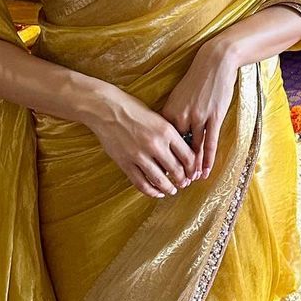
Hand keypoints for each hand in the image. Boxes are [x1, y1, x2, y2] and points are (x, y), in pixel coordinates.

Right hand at [89, 83, 194, 198]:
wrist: (107, 109)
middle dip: (183, 180)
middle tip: (185, 183)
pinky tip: (157, 192)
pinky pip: (141, 183)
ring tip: (172, 190)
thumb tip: (181, 153)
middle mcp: (155, 144)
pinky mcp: (125, 163)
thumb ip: (169, 134)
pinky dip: (151, 191)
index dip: (193, 168)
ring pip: (160, 180)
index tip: (193, 172)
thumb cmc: (133, 109)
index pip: (187, 156)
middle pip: (176, 170)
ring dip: (169, 188)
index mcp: (166, 131)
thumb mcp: (158, 118)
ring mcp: (139, 155)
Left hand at [159, 42, 239, 181]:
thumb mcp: (178, 96)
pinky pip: (209, 142)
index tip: (161, 171)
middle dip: (177, 166)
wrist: (214, 61)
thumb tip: (168, 131)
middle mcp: (181, 116)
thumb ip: (173, 114)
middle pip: (176, 148)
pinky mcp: (213, 116)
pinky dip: (207, 159)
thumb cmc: (197, 78)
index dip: (162, 158)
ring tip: (191, 181)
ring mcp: (198, 117)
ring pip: (193, 148)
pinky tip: (205, 171)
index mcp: (169, 112)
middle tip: (176, 182)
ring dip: (192, 167)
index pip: (163, 142)